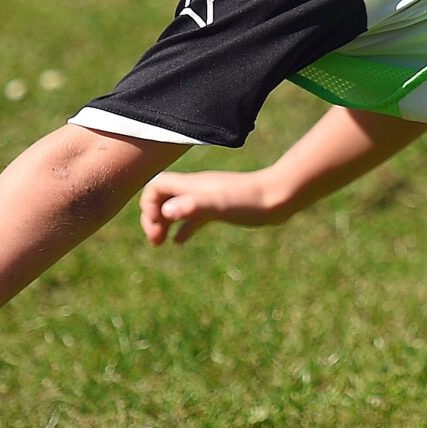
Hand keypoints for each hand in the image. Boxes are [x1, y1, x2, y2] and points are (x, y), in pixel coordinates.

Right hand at [140, 167, 292, 245]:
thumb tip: (167, 212)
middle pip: (162, 197)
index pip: (155, 187)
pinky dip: (183, 228)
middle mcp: (196, 189)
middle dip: (152, 217)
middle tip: (156, 241)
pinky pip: (194, 217)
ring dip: (164, 223)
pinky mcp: (220, 209)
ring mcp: (208, 198)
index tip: (156, 228)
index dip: (148, 206)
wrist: (278, 198)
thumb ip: (193, 206)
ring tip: (160, 242)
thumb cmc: (248, 201)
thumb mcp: (218, 205)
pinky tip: (180, 242)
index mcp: (191, 185)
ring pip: (176, 208)